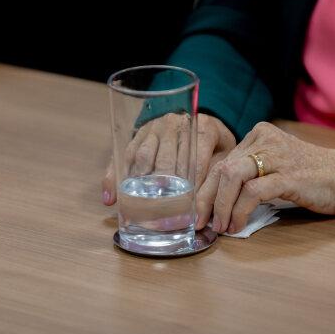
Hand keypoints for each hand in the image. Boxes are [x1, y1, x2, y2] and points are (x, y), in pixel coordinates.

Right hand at [102, 113, 235, 204]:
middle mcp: (175, 125)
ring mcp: (153, 128)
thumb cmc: (212, 140)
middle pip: (167, 162)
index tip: (193, 217)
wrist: (196, 114)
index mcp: (202, 129)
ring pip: (143, 158)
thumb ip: (217, 173)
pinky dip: (114, 177)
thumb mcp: (224, 151)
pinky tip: (111, 198)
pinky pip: (124, 155)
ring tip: (136, 211)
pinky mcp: (137, 133)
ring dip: (139, 185)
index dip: (195, 192)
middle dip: (164, 192)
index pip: (197, 164)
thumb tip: (213, 208)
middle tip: (163, 219)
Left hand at [195, 122, 334, 233]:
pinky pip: (253, 192)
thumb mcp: (272, 168)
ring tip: (220, 226)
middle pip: (222, 168)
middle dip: (206, 199)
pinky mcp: (288, 174)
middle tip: (200, 223)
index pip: (221, 162)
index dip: (204, 190)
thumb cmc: (308, 178)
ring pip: (232, 177)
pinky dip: (239, 211)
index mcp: (257, 136)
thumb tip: (214, 203)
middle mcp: (263, 140)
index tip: (197, 212)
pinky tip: (237, 224)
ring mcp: (276, 156)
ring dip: (221, 206)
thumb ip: (247, 177)